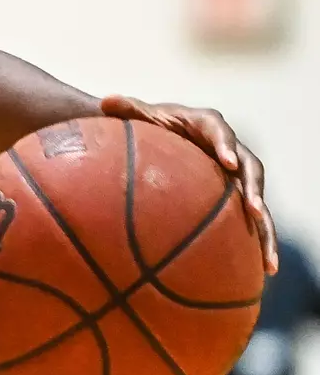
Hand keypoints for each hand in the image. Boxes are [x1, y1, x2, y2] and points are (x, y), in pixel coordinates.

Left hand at [101, 95, 275, 273]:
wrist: (163, 136)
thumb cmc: (149, 125)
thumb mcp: (139, 116)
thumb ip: (127, 109)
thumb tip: (105, 101)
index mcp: (207, 125)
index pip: (220, 132)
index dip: (226, 146)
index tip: (227, 162)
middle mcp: (230, 150)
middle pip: (250, 170)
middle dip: (255, 191)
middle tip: (255, 212)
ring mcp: (236, 176)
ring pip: (258, 202)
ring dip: (267, 230)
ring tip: (269, 260)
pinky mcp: (237, 198)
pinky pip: (251, 222)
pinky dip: (259, 244)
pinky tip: (264, 272)